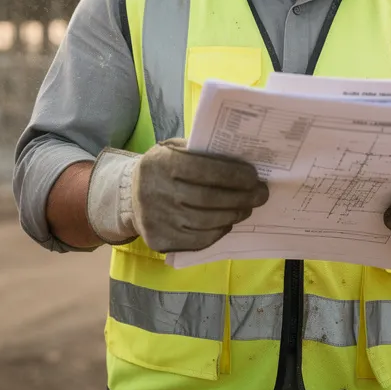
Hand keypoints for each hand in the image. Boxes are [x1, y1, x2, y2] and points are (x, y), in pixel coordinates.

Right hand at [87, 138, 268, 252]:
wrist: (130, 196)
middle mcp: (156, 192)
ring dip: (233, 215)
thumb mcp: (173, 149)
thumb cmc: (162, 168)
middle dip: (241, 197)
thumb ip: (200, 151)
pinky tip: (227, 222)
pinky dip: (218, 231)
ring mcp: (157, 219)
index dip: (233, 175)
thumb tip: (241, 157)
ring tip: (247, 208)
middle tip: (260, 195)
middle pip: (209, 199)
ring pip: (206, 222)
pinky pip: (198, 240)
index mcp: (161, 163)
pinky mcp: (160, 240)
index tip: (254, 177)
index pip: (204, 170)